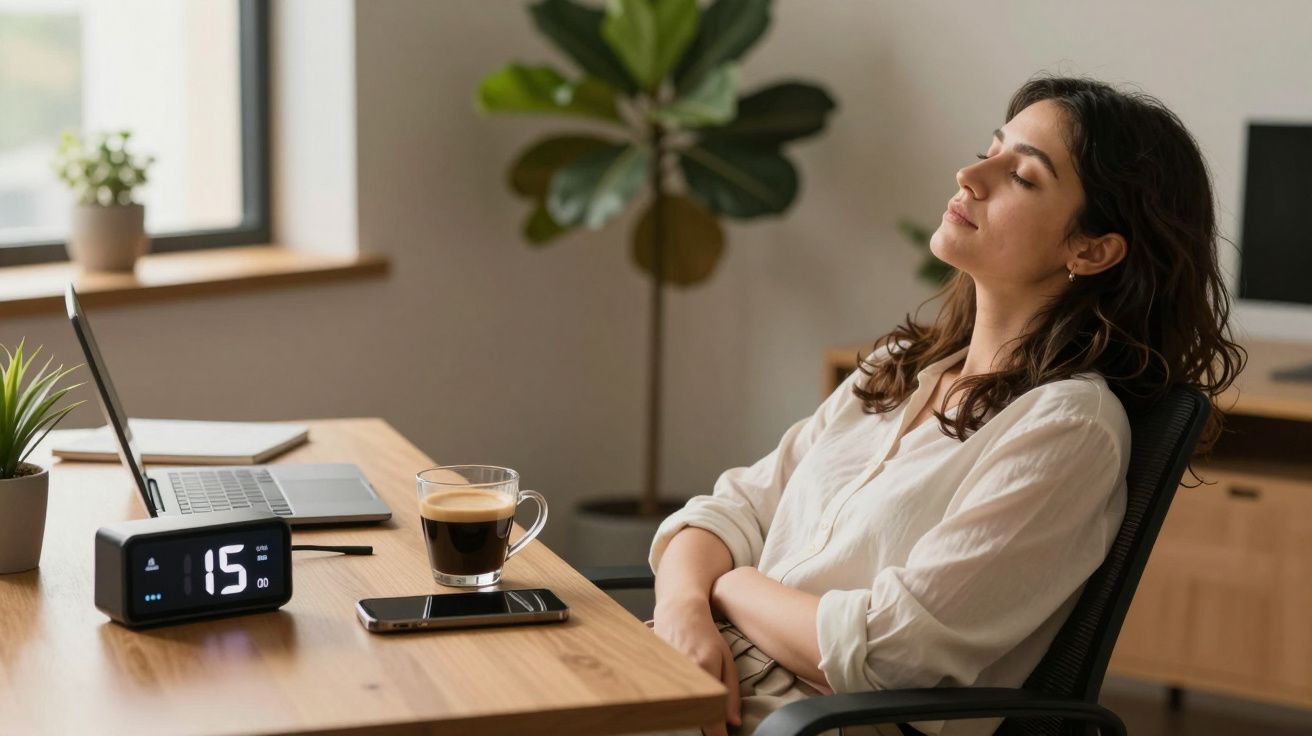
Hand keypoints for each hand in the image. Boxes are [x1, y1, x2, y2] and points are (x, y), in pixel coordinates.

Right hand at [651, 597, 741, 733]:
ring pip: (676, 707)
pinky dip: (671, 702)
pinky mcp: (654, 671)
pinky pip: (665, 695)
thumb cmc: (706, 634)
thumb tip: (733, 722)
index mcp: (705, 669)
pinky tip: (676, 697)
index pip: (710, 714)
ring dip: (684, 713)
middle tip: (706, 724)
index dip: (716, 734)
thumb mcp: (727, 659)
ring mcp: (667, 671)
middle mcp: (685, 672)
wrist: (679, 611)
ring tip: (690, 708)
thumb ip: (731, 692)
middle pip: (691, 714)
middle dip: (699, 723)